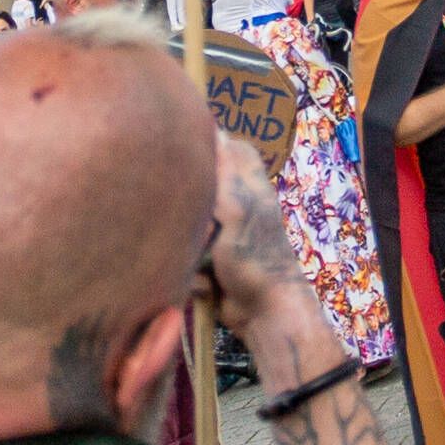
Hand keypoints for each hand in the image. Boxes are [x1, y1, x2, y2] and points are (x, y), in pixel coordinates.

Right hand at [198, 135, 305, 320]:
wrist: (265, 313)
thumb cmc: (255, 256)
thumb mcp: (239, 209)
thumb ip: (225, 173)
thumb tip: (215, 131)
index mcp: (249, 189)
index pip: (233, 150)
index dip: (213, 144)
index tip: (183, 145)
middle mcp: (238, 209)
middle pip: (206, 190)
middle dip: (191, 206)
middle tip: (180, 212)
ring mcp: (225, 241)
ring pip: (193, 228)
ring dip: (191, 245)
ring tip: (198, 256)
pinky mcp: (213, 268)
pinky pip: (192, 261)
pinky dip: (195, 272)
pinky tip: (204, 282)